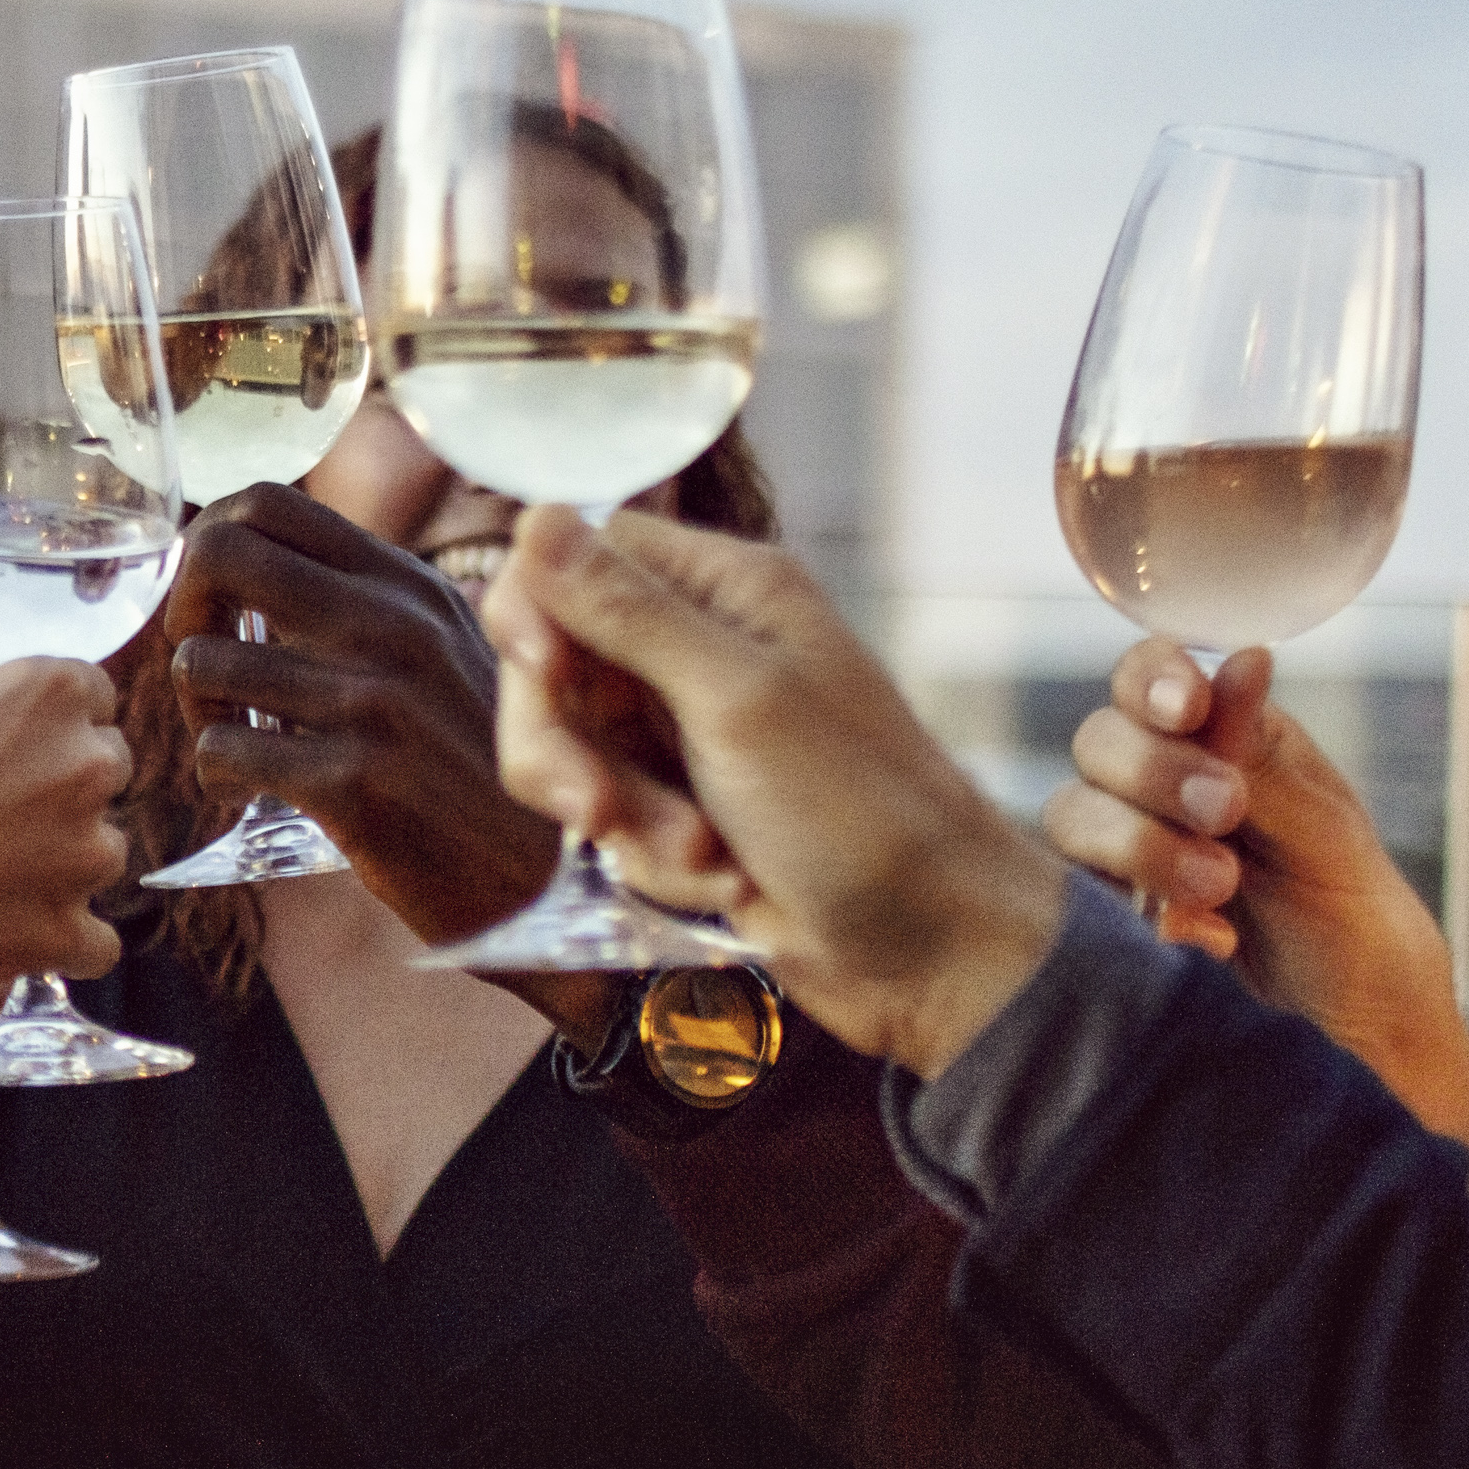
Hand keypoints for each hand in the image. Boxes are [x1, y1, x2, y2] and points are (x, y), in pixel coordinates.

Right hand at [0, 665, 130, 1154]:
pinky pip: (93, 940)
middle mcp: (83, 765)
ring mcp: (84, 855)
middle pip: (104, 771)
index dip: (51, 726)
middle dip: (60, 793)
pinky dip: (58, 944)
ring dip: (59, 869)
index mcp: (42, 694)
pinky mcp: (68, 933)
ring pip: (102, 856)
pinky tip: (1, 938)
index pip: (92, 695)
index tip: (19, 749)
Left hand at [162, 492, 562, 949]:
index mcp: (407, 585)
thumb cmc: (482, 767)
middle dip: (183, 610)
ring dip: (196, 709)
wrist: (543, 879)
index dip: (210, 542)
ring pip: (202, 661)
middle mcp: (391, 625)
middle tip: (207, 667)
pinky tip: (250, 790)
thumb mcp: (453, 650)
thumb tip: (275, 559)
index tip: (217, 601)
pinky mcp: (352, 782)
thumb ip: (378, 602)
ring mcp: (372, 701)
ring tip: (235, 737)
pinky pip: (221, 749)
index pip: (268, 503)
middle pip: (218, 552)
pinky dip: (216, 774)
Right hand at [486, 509, 1064, 1073]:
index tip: (546, 672)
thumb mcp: (737, 701)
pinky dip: (652, 864)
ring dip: (625, 821)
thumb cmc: (862, 816)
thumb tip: (535, 515)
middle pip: (552, 668)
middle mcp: (699, 649)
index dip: (537, 613)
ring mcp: (686, 734)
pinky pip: (608, 826)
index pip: (573, 558)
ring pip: (572, 756)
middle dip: (570, 750)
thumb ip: (627, 612)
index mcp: (724, 590)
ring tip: (703, 857)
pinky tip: (726, 883)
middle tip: (599, 810)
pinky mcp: (680, 812)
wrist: (933, 953)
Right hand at [1047, 642, 1440, 1002]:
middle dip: (1155, 774)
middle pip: (1101, 741)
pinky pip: (1078, 892)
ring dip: (1140, 845)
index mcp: (1226, 736)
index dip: (1153, 682)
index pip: (1154, 677)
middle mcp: (1164, 780)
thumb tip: (1246, 655)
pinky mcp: (1110, 908)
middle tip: (1225, 814)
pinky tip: (1212, 937)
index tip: (1187, 709)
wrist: (1351, 1012)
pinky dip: (1138, 912)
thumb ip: (1261, 755)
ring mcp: (1129, 843)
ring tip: (1220, 887)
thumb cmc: (1353, 910)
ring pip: (1074, 813)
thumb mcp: (1323, 830)